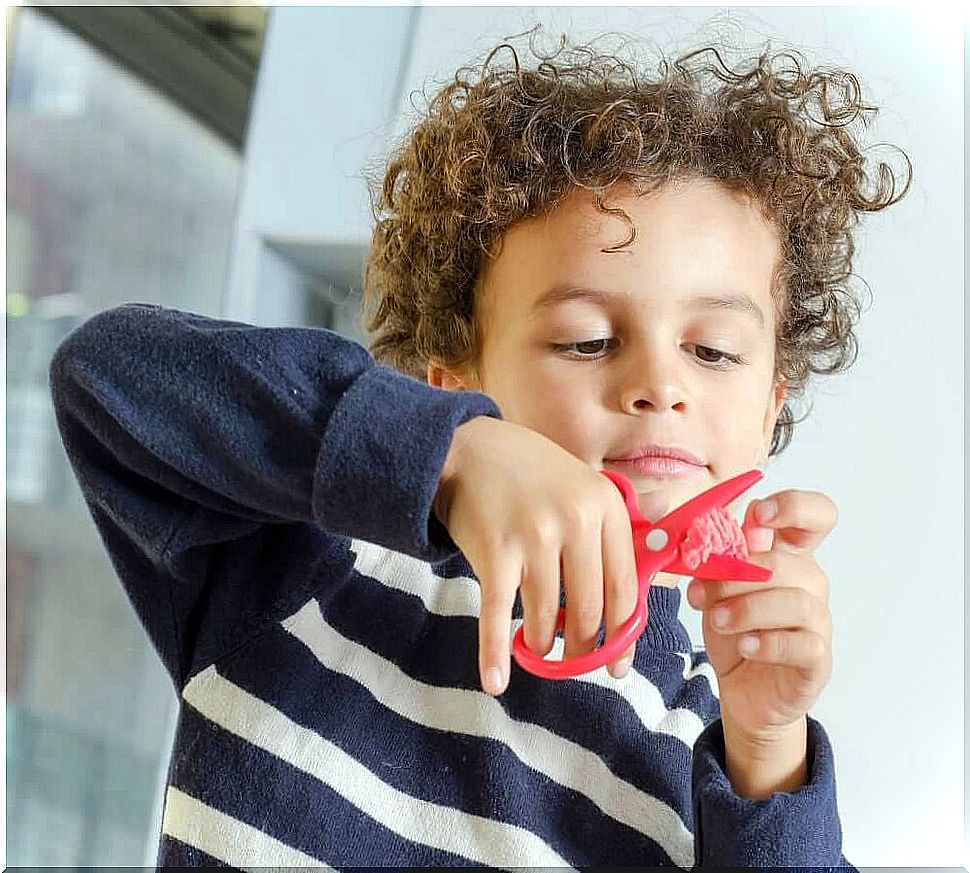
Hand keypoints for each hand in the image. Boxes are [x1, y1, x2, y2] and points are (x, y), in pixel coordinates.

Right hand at [434, 416, 638, 694]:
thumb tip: (666, 549)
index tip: (618, 660)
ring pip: (546, 617)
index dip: (623, 633)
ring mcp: (534, 536)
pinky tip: (495, 681)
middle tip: (575, 660)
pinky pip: (498, 615)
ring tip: (538, 645)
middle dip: (583, 647)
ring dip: (542, 643)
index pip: (625, 587)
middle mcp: (576, 521)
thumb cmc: (533, 473)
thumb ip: (623, 521)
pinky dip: (494, 653)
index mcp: (606, 506)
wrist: (470, 449)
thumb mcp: (585, 484)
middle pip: (589, 609)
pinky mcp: (495, 552)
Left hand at [686, 489, 836, 741]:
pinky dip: (768, 643)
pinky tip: (745, 647)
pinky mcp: (818, 658)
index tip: (760, 514)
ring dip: (749, 609)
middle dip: (739, 576)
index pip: (815, 515)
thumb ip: (715, 563)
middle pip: (787, 563)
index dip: (794, 506)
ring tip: (719, 621)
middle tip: (705, 594)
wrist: (743, 688)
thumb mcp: (714, 590)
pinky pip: (803, 643)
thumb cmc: (733, 629)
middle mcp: (808, 582)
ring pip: (796, 602)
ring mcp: (817, 621)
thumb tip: (707, 546)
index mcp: (785, 555)